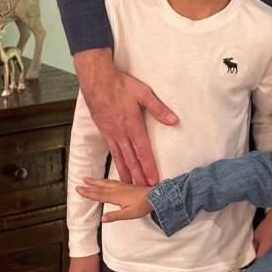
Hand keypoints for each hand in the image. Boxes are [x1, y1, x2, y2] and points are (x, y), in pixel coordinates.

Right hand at [74, 48, 178, 184]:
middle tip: (144, 190)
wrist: (97, 81)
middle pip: (131, 159)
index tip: (154, 180)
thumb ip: (158, 109)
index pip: (143, 151)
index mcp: (132, 125)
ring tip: (131, 186)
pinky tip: (119, 168)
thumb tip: (174, 120)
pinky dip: (116, 163)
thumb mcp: (143, 93)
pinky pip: (112, 151)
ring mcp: (111, 134)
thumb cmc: (121, 85)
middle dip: (139, 176)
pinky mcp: (104, 131)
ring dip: (127, 173)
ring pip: (120, 158)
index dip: (149, 167)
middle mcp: (121, 134)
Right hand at [77, 176, 152, 222]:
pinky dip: (105, 180)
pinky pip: (112, 181)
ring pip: (106, 183)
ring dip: (96, 181)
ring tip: (88, 178)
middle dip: (90, 185)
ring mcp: (122, 186)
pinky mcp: (126, 185)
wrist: (155, 196)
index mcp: (116, 196)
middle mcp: (117, 189)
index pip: (99, 195)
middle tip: (80, 182)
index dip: (88, 193)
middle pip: (101, 187)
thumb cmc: (142, 206)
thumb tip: (102, 219)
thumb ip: (115, 216)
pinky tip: (105, 181)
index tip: (79, 189)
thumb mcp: (129, 214)